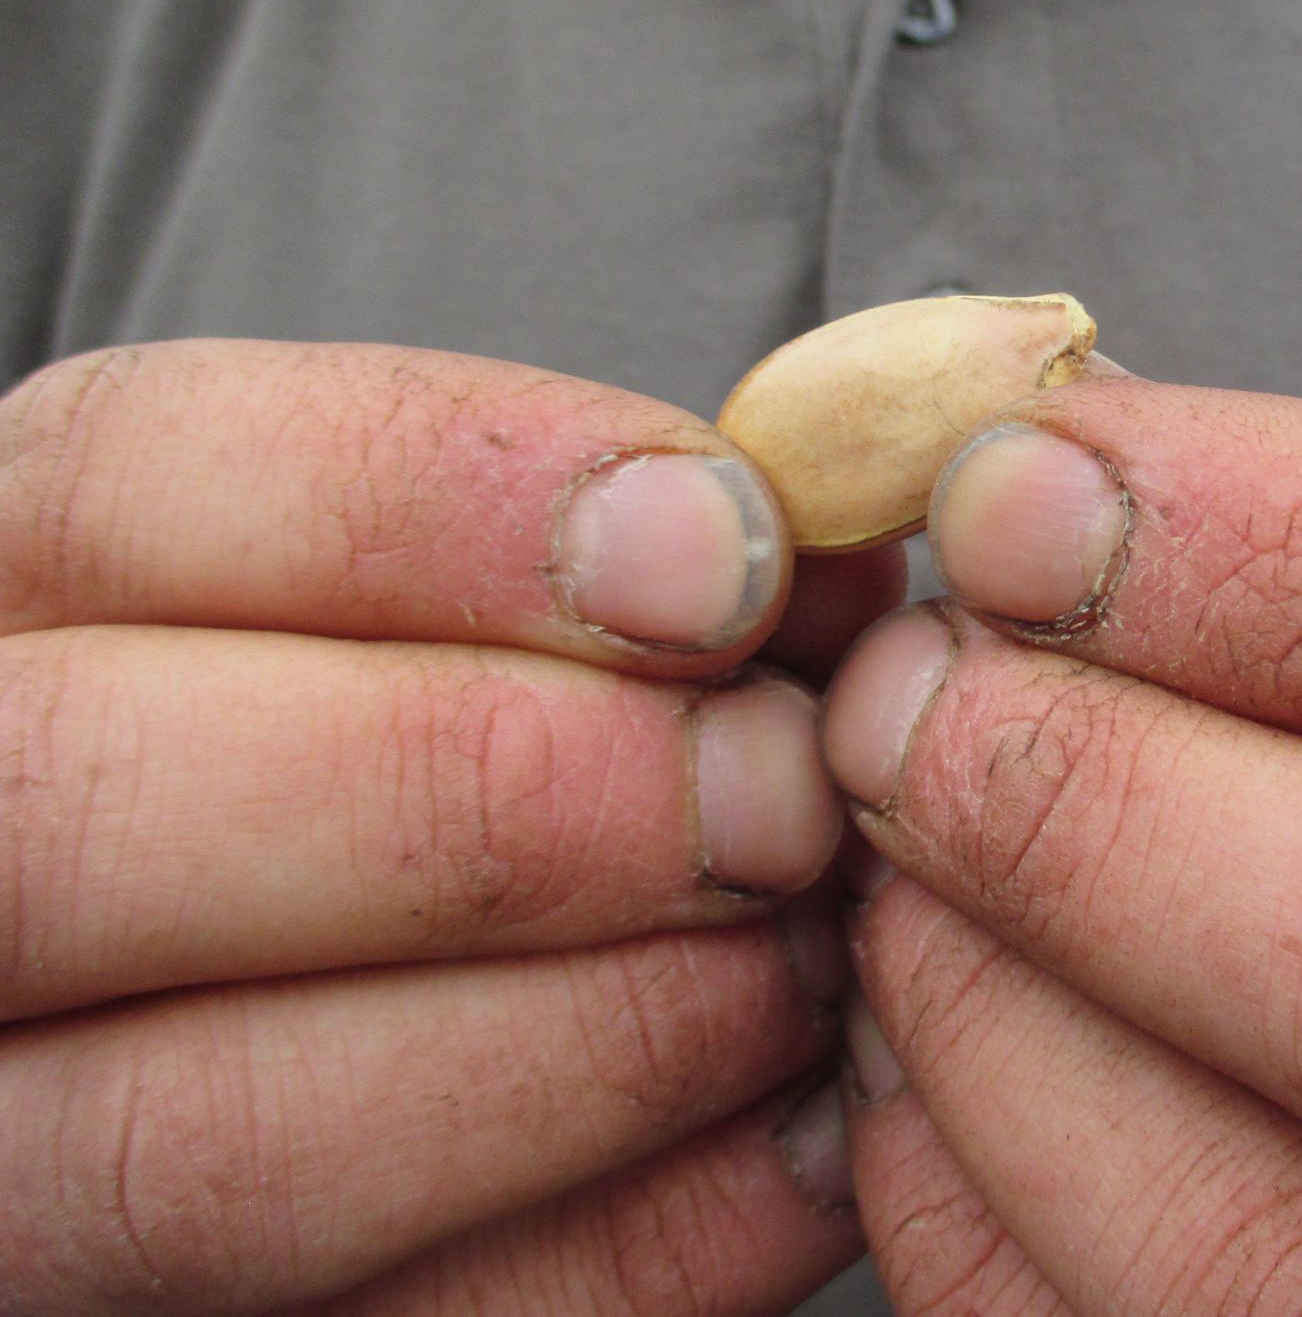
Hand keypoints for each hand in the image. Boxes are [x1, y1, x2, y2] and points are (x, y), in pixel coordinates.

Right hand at [0, 341, 897, 1314]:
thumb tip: (807, 576)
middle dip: (497, 796)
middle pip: (90, 818)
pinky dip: (634, 1238)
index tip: (736, 556)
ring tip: (800, 962)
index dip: (453, 506)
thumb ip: (570, 555)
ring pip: (198, 1143)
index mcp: (6, 597)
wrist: (326, 938)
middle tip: (780, 792)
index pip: (131, 476)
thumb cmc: (406, 722)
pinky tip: (802, 1129)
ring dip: (586, 1044)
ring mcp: (2, 1143)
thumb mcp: (424, 584)